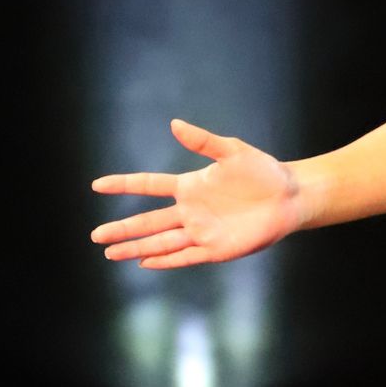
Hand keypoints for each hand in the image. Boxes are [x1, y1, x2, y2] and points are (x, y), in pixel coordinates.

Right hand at [90, 119, 303, 268]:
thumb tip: (174, 124)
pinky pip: (186, 256)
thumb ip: (203, 141)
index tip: (96, 185)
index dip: (123, 184)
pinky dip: (166, 260)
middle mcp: (190, 211)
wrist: (290, 195)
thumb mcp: (232, 151)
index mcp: (190, 186)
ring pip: (161, 242)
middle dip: (122, 229)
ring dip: (136, 248)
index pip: (149, 185)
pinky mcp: (216, 249)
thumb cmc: (262, 170)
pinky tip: (146, 262)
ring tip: (109, 253)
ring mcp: (201, 231)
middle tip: (95, 236)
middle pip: (148, 222)